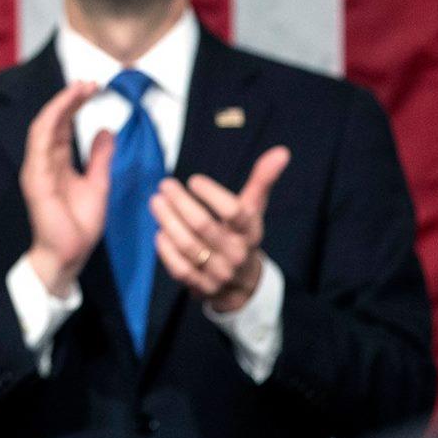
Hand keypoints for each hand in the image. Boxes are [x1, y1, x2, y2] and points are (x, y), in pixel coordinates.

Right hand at [20, 80, 117, 296]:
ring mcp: (36, 168)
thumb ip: (99, 158)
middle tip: (88, 82)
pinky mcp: (35, 178)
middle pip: (52, 121)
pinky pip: (39, 145)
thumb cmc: (79, 225)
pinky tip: (63, 109)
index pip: (62, 125)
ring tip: (79, 89)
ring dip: (60, 105)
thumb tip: (106, 131)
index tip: (92, 88)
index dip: (74, 105)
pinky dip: (50, 124)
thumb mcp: (98, 184)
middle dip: (69, 99)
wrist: (68, 255)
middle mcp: (43, 161)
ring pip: (44, 127)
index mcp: (56, 162)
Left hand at [151, 145, 290, 312]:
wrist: (243, 284)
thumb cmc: (243, 236)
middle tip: (165, 185)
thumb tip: (281, 152)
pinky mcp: (200, 285)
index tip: (194, 180)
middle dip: (181, 203)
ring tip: (156, 201)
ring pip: (188, 246)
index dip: (212, 194)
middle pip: (204, 226)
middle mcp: (236, 253)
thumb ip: (262, 181)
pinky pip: (179, 268)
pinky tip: (159, 232)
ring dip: (168, 221)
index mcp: (250, 232)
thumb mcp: (254, 210)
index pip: (234, 212)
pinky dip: (166, 249)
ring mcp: (218, 271)